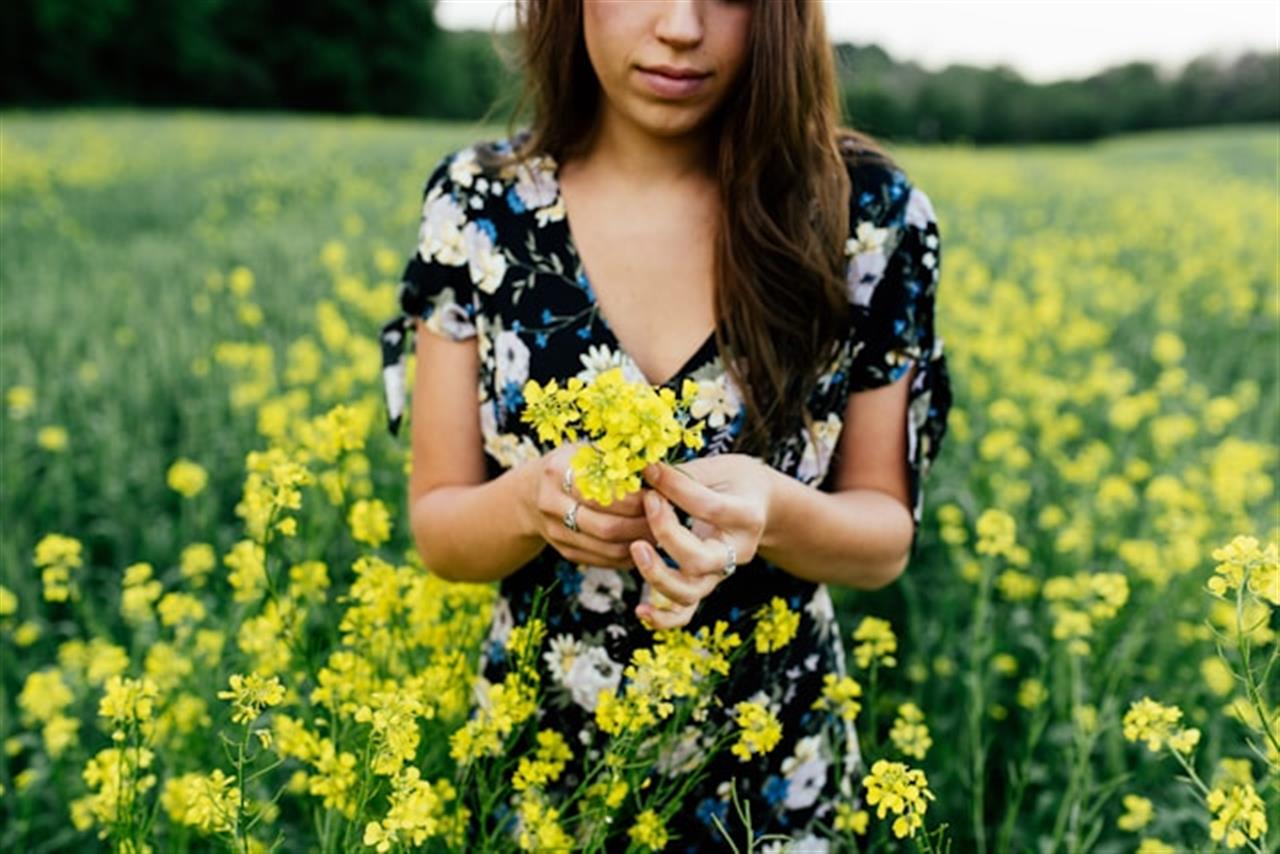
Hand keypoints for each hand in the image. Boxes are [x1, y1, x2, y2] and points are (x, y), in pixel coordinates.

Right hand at [524, 441, 658, 569]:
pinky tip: (645, 543)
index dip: (636, 499)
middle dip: (642, 525)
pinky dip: (629, 555)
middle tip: (667, 518)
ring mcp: (556, 532)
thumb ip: (617, 458)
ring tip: (661, 531)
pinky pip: (603, 561)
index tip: (660, 495)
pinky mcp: (565, 552)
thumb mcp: (588, 450)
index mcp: (558, 471)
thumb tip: (658, 471)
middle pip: (606, 526)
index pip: (604, 493)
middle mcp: (551, 504)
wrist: (532, 491)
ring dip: (639, 543)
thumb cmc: (572, 464)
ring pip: (607, 548)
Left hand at [630, 454, 773, 629]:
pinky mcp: (705, 585)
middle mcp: (737, 553)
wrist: (758, 505)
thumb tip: (645, 472)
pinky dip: (662, 618)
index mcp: (747, 518)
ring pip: (689, 593)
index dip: (676, 489)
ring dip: (657, 576)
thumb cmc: (736, 481)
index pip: (709, 508)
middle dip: (667, 534)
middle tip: (648, 501)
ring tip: (636, 548)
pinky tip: (640, 610)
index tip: (651, 472)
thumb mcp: (720, 469)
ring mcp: (720, 574)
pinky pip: (685, 613)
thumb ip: (686, 475)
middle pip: (699, 560)